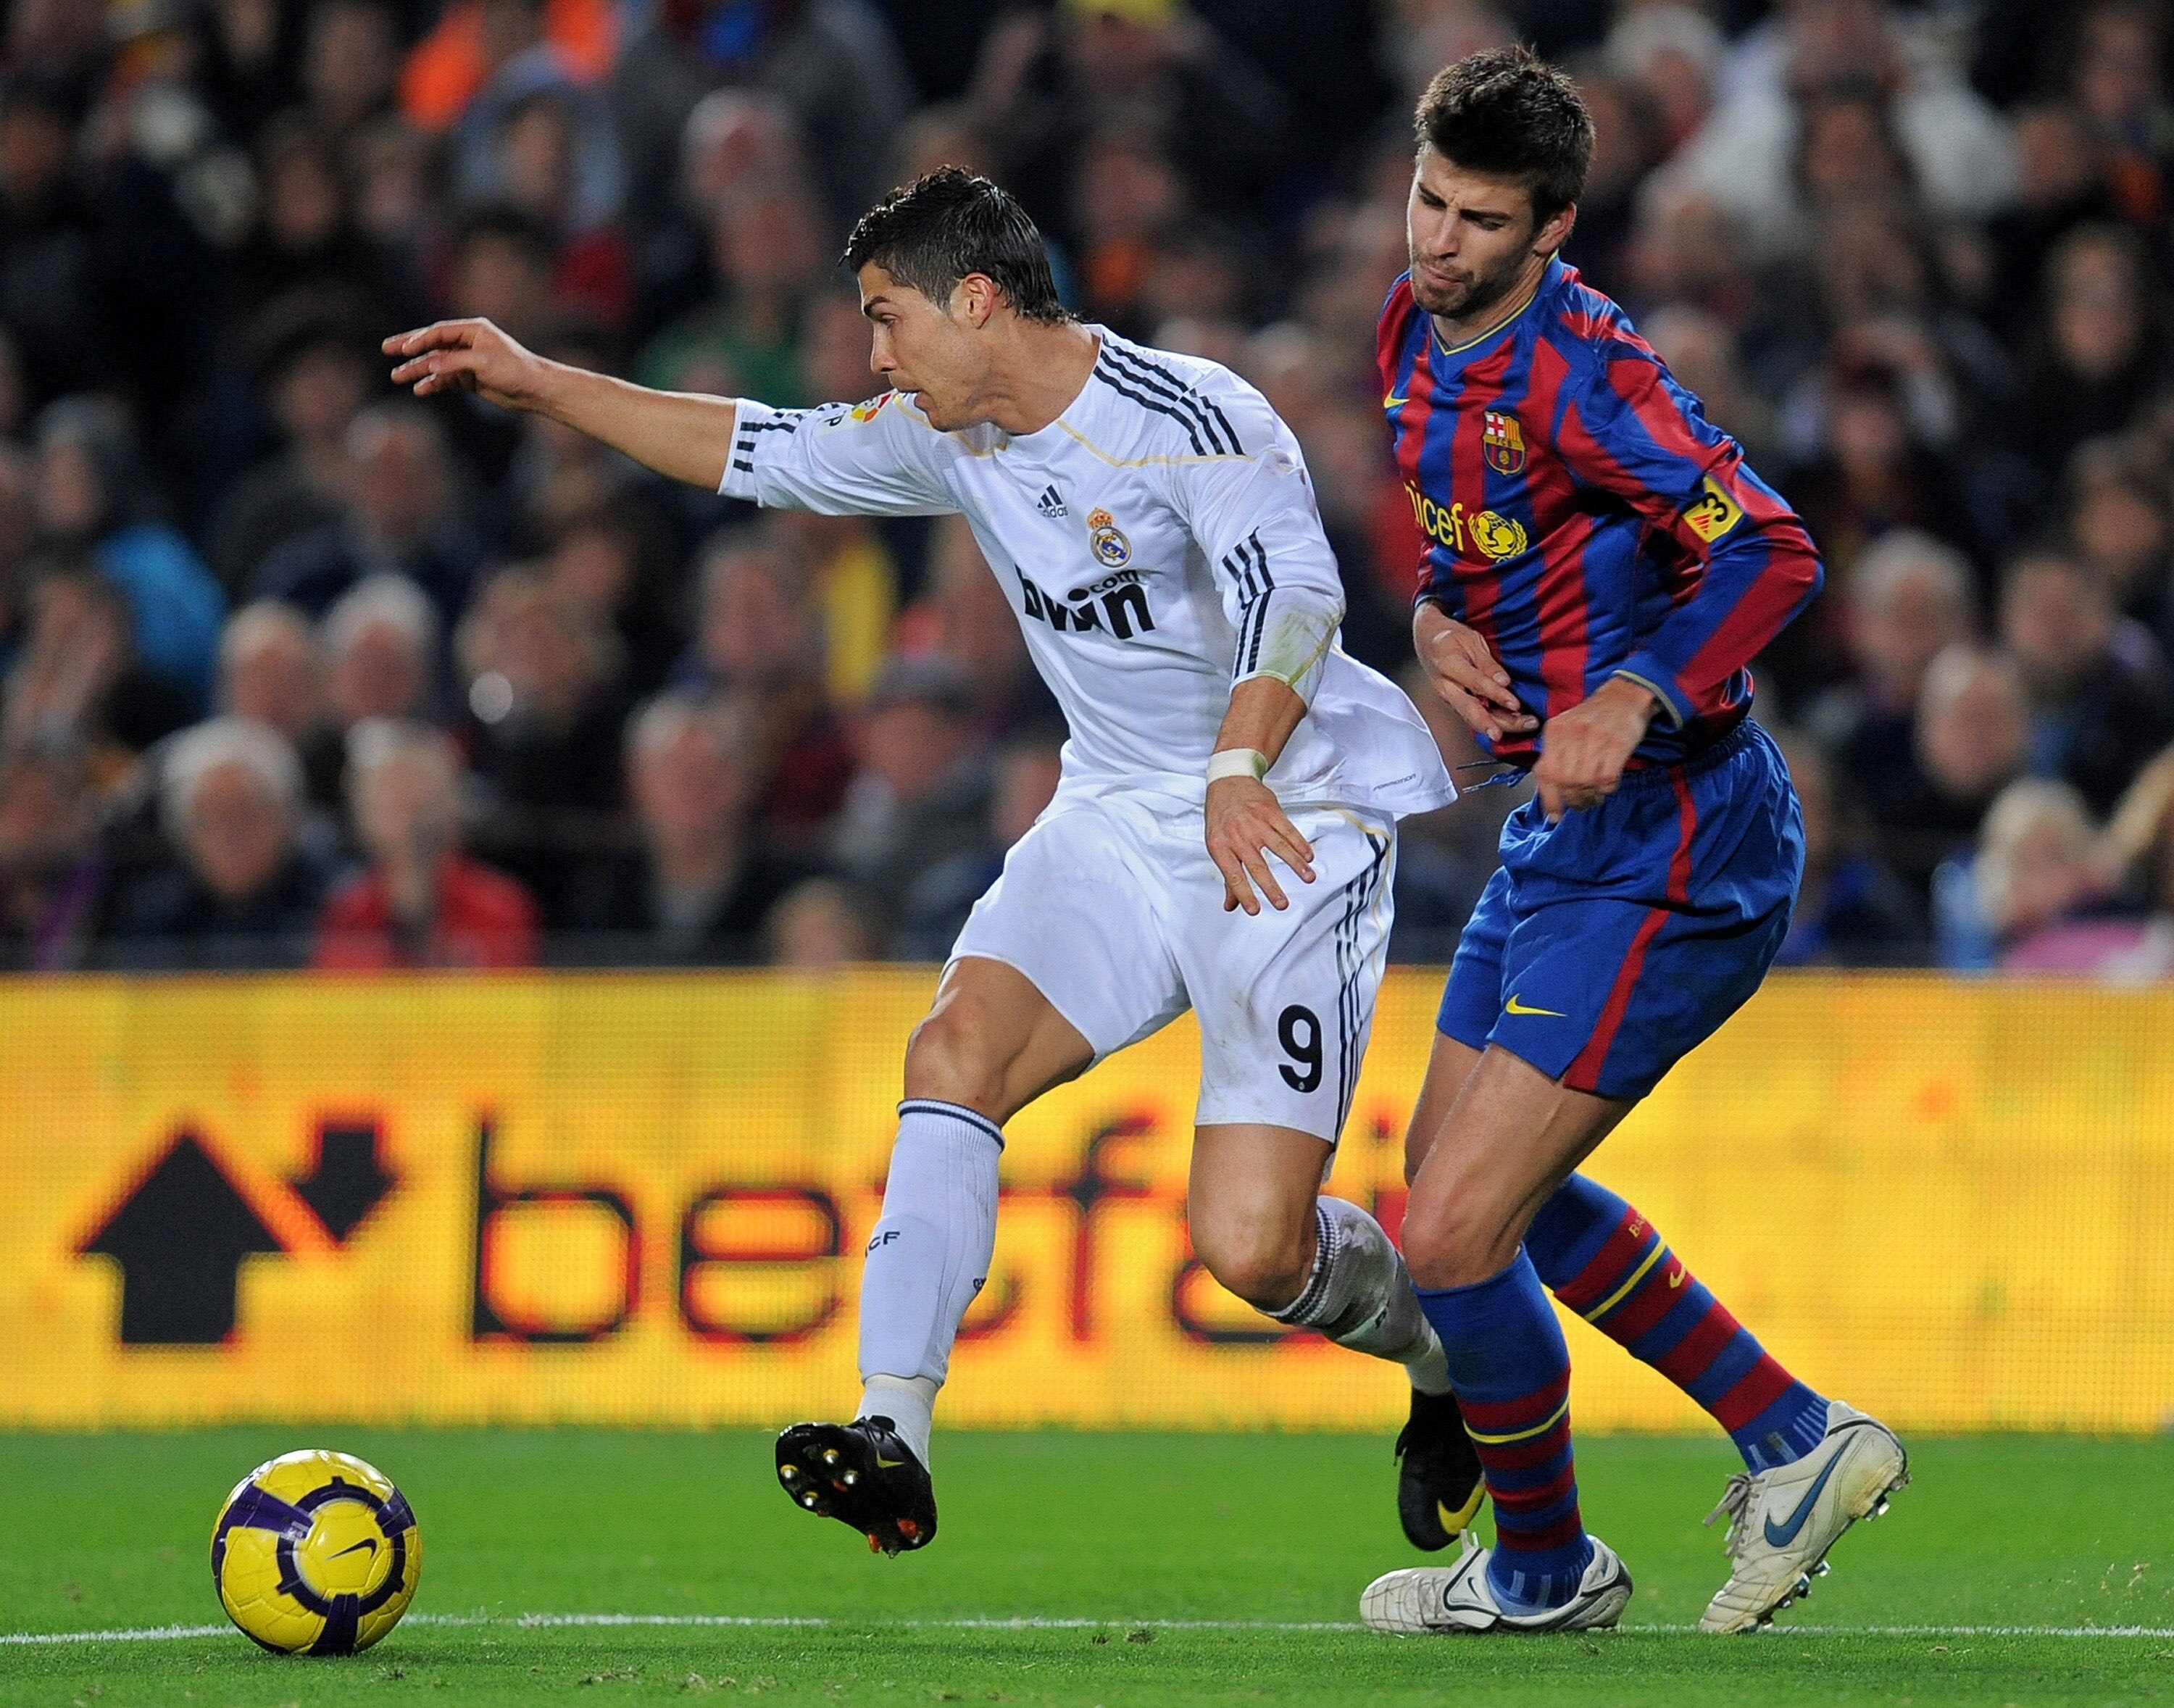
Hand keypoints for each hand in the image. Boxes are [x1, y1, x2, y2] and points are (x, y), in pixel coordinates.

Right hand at [384, 319, 549, 410]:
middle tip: (386, 349)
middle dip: (410, 348)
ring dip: (417, 370)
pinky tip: (420, 390)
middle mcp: (468, 343)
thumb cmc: (514, 370)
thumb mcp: (483, 363)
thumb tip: (429, 365)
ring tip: (396, 377)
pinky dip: (433, 384)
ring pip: (436, 364)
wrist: (535, 390)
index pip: (439, 332)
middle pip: (433, 344)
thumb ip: (455, 362)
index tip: (403, 349)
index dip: (419, 339)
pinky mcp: (470, 378)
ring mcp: (468, 361)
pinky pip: (445, 380)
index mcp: (473, 330)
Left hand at [1206, 775, 1315, 915]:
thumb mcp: (1216, 844)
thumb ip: (1227, 877)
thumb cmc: (1221, 816)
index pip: (1233, 876)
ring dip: (1295, 865)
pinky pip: (1288, 830)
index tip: (1254, 910)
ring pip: (1278, 847)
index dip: (1243, 894)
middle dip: (1271, 888)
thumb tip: (1230, 905)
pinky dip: (1300, 844)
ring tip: (1307, 878)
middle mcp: (1238, 836)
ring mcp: (1256, 823)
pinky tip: (1308, 856)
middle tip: (1282, 904)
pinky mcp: (1270, 812)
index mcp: (1221, 846)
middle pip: (1257, 866)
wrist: (1229, 780)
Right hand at [1414, 602, 1537, 743]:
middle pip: (1471, 709)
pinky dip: (1493, 722)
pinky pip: (1473, 718)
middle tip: (1522, 725)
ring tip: (1525, 725)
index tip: (1516, 703)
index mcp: (1448, 665)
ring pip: (1473, 718)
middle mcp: (1445, 687)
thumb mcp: (1471, 640)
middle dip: (1497, 721)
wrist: (1427, 641)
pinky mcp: (1454, 705)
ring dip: (1500, 725)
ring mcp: (1448, 699)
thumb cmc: (1450, 638)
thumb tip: (1504, 681)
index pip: (1475, 683)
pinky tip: (1512, 724)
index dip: (1496, 694)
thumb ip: (1487, 663)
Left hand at [1531, 676, 1657, 820]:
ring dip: (1590, 796)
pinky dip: (1607, 788)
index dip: (1549, 799)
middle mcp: (1571, 734)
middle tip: (1581, 804)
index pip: (1545, 772)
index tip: (1554, 816)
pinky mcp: (1617, 743)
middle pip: (1565, 781)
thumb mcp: (1566, 729)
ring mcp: (1595, 738)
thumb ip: (1555, 755)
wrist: (1624, 696)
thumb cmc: (1594, 718)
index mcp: (1554, 731)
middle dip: (1573, 799)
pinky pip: (1607, 778)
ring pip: (1584, 781)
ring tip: (1595, 796)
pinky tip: (1608, 786)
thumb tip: (1550, 792)